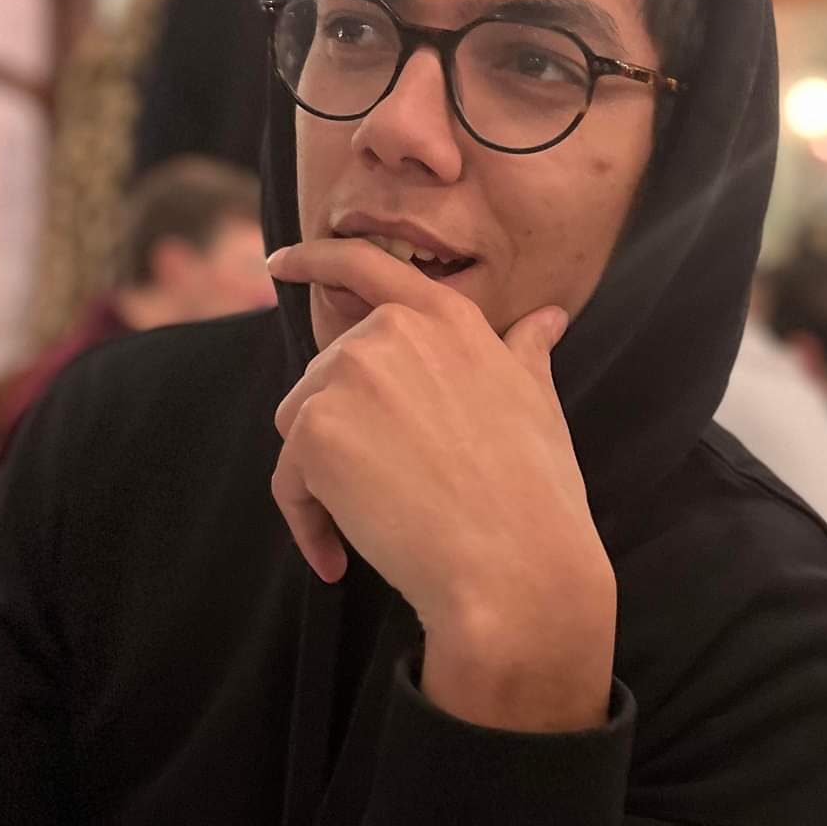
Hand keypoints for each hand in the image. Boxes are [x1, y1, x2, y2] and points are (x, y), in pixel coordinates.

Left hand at [268, 239, 614, 731]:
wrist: (516, 566)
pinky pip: (288, 480)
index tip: (278, 264)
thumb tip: (548, 318)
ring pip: (300, 425)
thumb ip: (524, 352)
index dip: (313, 259)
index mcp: (445, 317)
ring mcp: (348, 376)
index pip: (365, 265)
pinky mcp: (313, 429)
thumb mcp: (536, 402)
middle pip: (324, 376)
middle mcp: (391, 331)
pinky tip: (341, 559)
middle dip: (343, 433)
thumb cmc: (534, 492)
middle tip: (394, 491)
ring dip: (324, 479)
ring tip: (377, 523)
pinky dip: (308, 523)